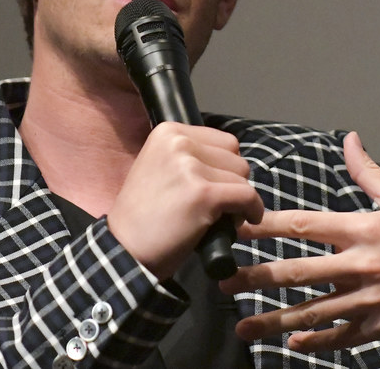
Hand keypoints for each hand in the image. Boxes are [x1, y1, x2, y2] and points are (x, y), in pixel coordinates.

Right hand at [108, 122, 263, 280]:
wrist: (126, 248)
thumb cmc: (145, 214)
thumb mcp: (158, 166)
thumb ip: (190, 155)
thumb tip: (233, 159)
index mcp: (168, 131)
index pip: (224, 141)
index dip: (224, 167)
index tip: (211, 186)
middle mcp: (179, 142)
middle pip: (236, 157)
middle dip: (231, 182)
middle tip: (213, 204)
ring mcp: (190, 167)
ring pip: (243, 177)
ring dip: (238, 199)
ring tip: (216, 215)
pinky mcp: (203, 194)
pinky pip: (247, 196)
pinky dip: (252, 211)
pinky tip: (244, 220)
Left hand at [219, 132, 379, 351]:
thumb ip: (369, 172)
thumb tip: (349, 140)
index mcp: (363, 230)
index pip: (304, 225)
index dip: (265, 225)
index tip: (236, 225)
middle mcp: (362, 265)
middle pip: (297, 272)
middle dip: (257, 277)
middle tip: (224, 282)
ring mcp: (371, 300)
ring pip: (313, 312)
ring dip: (275, 321)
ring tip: (244, 326)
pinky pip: (341, 337)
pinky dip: (315, 342)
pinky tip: (292, 343)